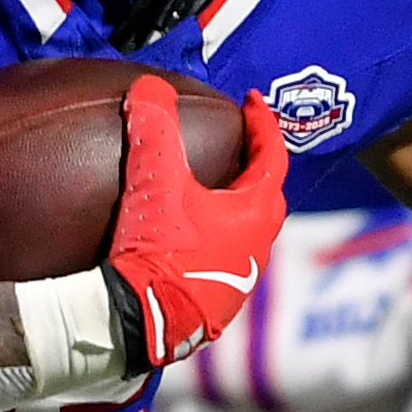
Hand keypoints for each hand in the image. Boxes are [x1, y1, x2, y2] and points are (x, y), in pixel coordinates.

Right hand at [103, 73, 286, 371]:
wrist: (140, 325)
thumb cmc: (158, 252)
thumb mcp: (154, 182)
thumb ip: (153, 129)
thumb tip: (149, 87)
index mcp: (255, 214)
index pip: (272, 157)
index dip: (263, 124)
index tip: (252, 101)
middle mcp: (257, 248)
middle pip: (267, 196)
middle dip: (256, 166)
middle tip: (238, 144)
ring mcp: (240, 281)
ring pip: (249, 232)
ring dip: (236, 206)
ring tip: (213, 190)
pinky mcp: (216, 305)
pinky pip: (227, 259)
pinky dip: (217, 238)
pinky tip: (192, 237)